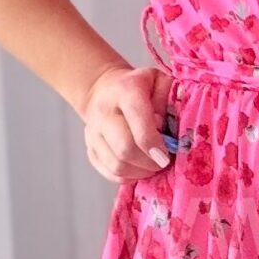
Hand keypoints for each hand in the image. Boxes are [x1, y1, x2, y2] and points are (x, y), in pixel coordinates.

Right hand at [81, 60, 176, 181]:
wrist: (103, 89)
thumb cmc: (141, 87)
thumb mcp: (161, 82)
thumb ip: (168, 103)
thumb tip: (166, 132)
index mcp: (126, 92)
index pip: (138, 125)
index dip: (154, 147)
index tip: (167, 156)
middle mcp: (105, 112)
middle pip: (125, 149)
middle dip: (149, 163)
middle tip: (163, 162)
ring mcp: (93, 132)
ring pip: (117, 165)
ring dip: (140, 172)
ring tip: (153, 165)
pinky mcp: (90, 148)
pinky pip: (109, 173)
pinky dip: (128, 176)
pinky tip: (139, 168)